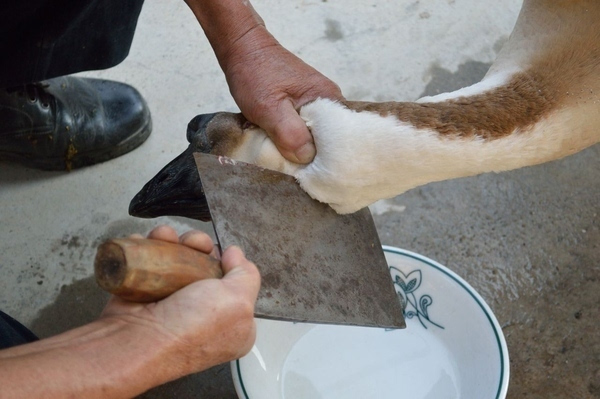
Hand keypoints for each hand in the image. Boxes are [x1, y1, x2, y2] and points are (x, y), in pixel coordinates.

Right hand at [101, 225, 260, 373]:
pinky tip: (147, 240)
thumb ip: (247, 275)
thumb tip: (236, 255)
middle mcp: (203, 314)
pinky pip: (150, 261)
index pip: (236, 283)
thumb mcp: (239, 302)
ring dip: (172, 241)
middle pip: (205, 263)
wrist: (135, 342)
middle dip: (199, 245)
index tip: (222, 255)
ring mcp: (173, 302)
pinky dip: (147, 246)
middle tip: (192, 244)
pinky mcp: (145, 292)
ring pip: (178, 258)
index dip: (230, 263)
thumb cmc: (190, 329)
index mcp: (232, 323)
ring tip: (165, 238)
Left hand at [223, 27, 343, 163]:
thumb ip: (289, 132)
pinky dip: (292, 138)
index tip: (309, 171)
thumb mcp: (268, 107)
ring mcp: (317, 103)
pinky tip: (280, 142)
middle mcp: (330, 101)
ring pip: (314, 137)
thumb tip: (307, 157)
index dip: (326, 159)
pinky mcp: (304, 106)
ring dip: (299, 147)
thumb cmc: (254, 73)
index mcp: (330, 99)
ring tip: (284, 154)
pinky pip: (304, 130)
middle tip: (292, 165)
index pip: (341, 139)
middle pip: (329, 141)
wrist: (242, 49)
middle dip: (312, 156)